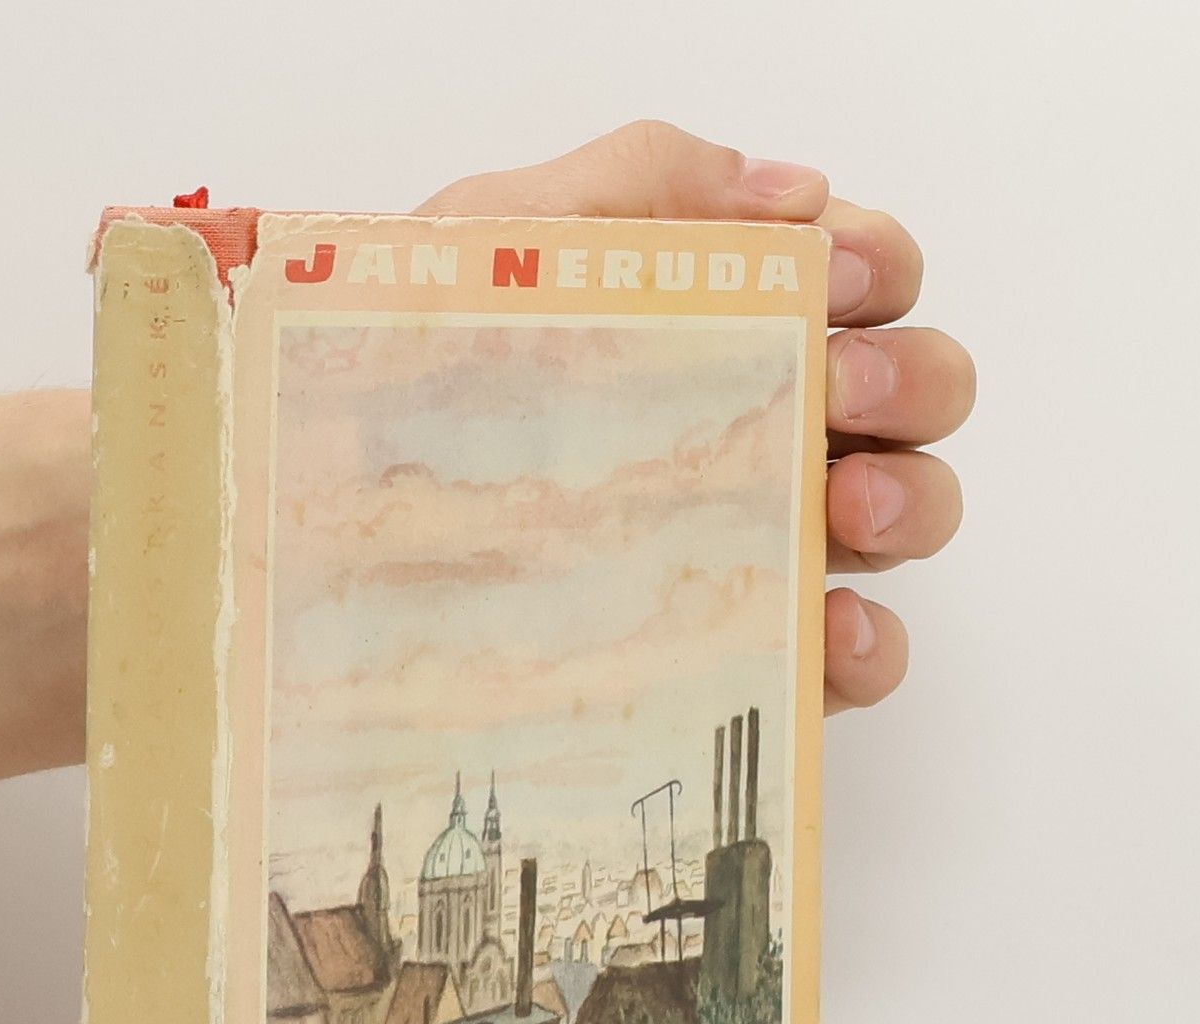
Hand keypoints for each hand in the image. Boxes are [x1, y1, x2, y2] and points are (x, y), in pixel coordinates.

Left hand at [416, 121, 972, 714]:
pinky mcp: (727, 662)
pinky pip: (844, 658)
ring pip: (899, 516)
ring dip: (911, 500)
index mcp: (705, 325)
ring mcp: (742, 549)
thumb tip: (790, 189)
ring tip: (844, 505)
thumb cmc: (376, 387)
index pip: (853, 276)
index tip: (834, 282)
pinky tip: (835, 624)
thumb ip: (636, 186)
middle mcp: (741, 433)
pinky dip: (871, 643)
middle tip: (840, 393)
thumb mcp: (489, 248)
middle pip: (907, 393)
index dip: (878, 265)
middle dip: (910, 381)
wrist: (288, 537)